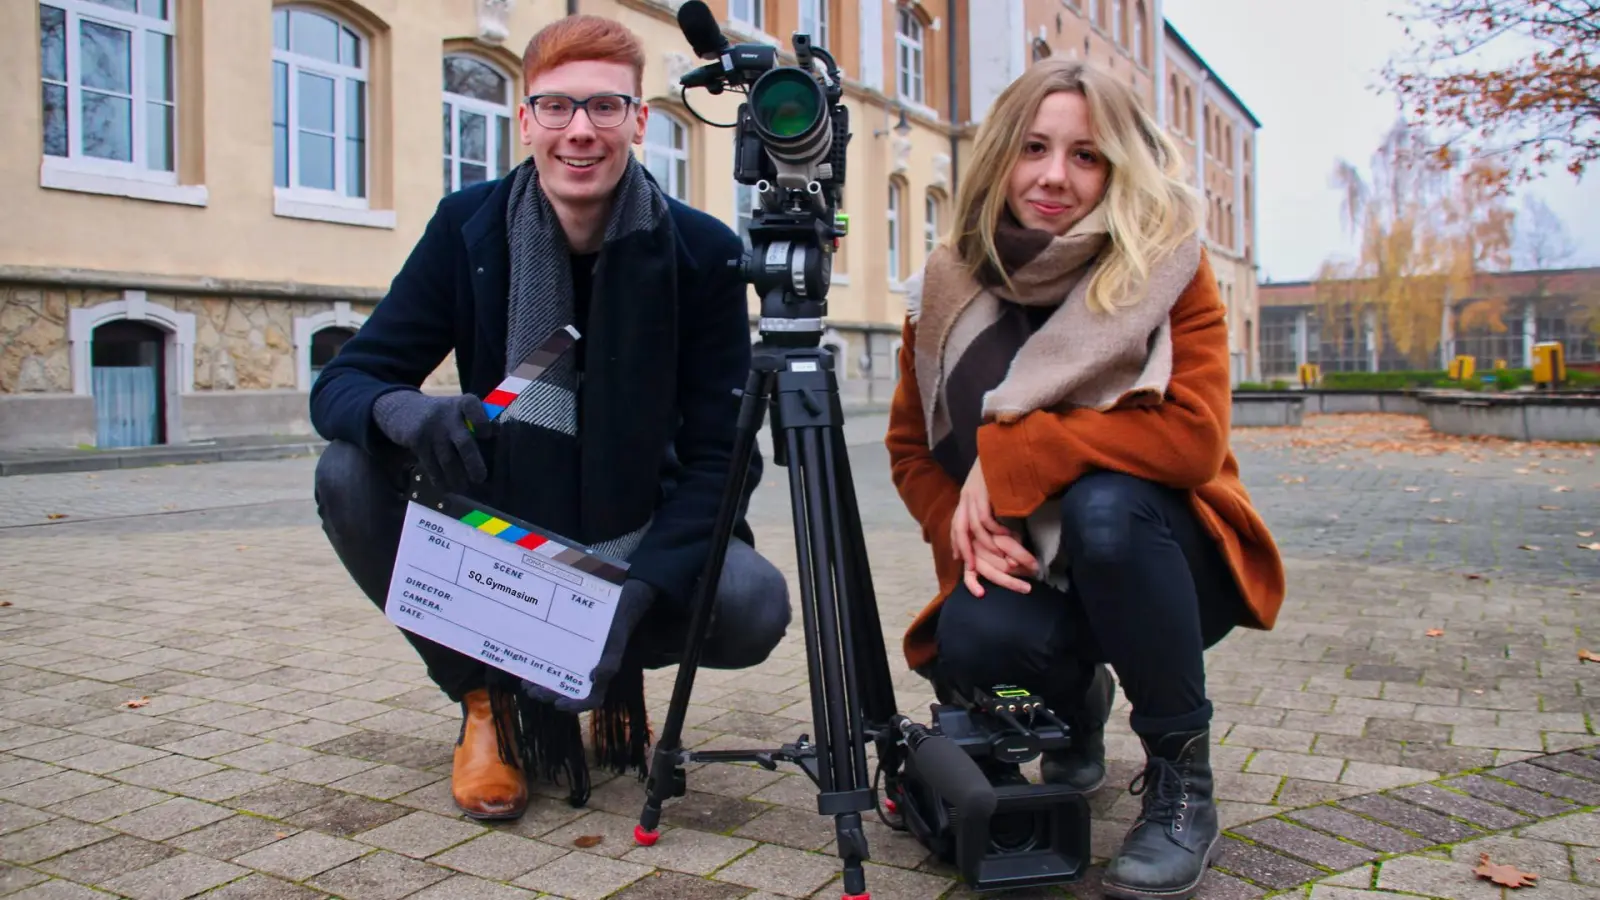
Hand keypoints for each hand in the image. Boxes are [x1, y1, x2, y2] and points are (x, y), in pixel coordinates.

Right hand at [373, 391, 493, 493]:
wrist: (404, 410)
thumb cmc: (445, 415)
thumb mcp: (460, 410)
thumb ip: (478, 420)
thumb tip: (498, 433)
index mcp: (463, 403)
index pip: (473, 407)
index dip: (482, 422)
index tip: (488, 435)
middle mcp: (447, 414)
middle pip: (463, 441)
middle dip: (473, 463)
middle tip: (480, 478)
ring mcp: (430, 429)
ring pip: (447, 459)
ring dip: (457, 477)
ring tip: (464, 487)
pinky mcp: (417, 442)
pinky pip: (431, 465)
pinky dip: (440, 479)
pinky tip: (447, 487)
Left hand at [523, 578, 656, 712]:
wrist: (612, 612)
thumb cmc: (615, 632)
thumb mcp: (615, 646)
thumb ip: (609, 665)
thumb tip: (593, 678)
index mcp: (600, 680)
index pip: (589, 700)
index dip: (574, 706)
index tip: (558, 704)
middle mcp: (584, 676)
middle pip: (566, 693)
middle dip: (548, 695)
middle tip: (533, 691)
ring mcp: (574, 666)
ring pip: (556, 682)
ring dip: (540, 686)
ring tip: (526, 684)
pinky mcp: (565, 655)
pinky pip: (551, 665)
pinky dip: (540, 668)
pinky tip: (528, 665)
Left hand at [951, 459, 1036, 597]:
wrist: (1001, 445)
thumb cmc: (998, 468)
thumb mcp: (986, 488)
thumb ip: (984, 504)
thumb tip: (991, 521)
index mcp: (964, 498)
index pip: (955, 525)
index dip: (956, 543)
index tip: (960, 559)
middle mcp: (965, 498)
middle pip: (960, 530)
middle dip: (965, 550)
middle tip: (974, 567)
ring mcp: (973, 495)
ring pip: (974, 528)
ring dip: (986, 544)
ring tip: (998, 555)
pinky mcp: (984, 493)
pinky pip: (986, 518)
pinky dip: (996, 530)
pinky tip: (1008, 535)